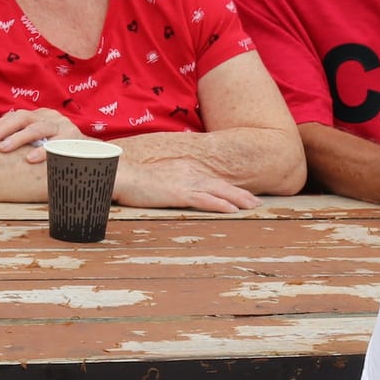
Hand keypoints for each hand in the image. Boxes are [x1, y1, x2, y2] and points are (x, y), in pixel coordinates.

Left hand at [0, 108, 81, 160]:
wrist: (92, 154)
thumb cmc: (59, 149)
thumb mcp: (40, 140)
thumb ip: (22, 138)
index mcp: (40, 115)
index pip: (15, 115)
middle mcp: (50, 117)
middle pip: (23, 117)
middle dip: (4, 128)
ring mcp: (63, 126)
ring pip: (38, 128)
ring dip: (19, 138)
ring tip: (4, 148)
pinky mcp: (73, 139)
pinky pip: (55, 144)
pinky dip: (42, 151)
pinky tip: (30, 159)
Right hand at [113, 155, 259, 212]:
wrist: (122, 175)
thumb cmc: (136, 180)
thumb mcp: (160, 178)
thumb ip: (173, 182)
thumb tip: (179, 190)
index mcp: (186, 168)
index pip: (213, 179)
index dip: (230, 188)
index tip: (243, 196)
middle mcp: (190, 172)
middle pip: (221, 184)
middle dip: (241, 194)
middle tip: (257, 203)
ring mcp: (185, 181)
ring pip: (218, 191)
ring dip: (237, 199)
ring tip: (252, 207)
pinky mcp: (179, 192)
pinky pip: (205, 199)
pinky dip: (221, 204)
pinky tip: (232, 210)